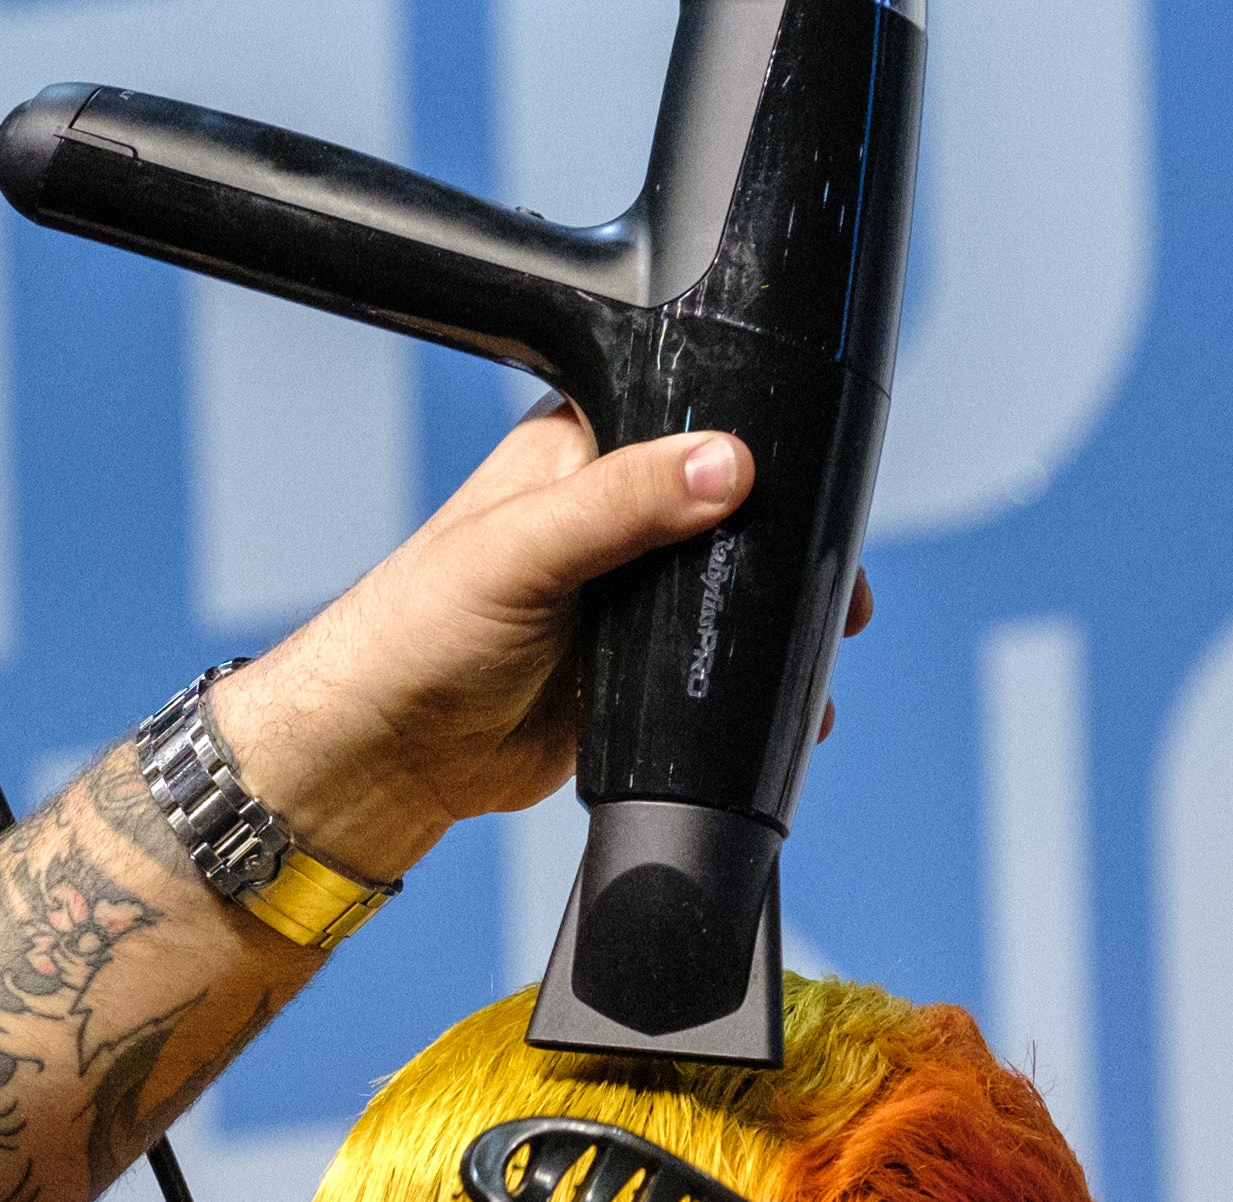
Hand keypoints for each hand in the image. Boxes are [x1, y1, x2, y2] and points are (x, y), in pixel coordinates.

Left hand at [208, 402, 871, 884]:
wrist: (395, 753)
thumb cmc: (417, 630)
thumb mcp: (523, 547)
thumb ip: (622, 503)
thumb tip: (724, 465)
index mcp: (582, 450)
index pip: (686, 417)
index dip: (748, 439)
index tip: (808, 477)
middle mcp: (614, 512)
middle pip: (728, 507)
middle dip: (782, 541)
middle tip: (837, 575)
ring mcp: (631, 593)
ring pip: (730, 589)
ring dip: (775, 615)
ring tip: (831, 631)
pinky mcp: (638, 667)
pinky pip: (713, 664)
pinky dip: (751, 677)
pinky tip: (788, 693)